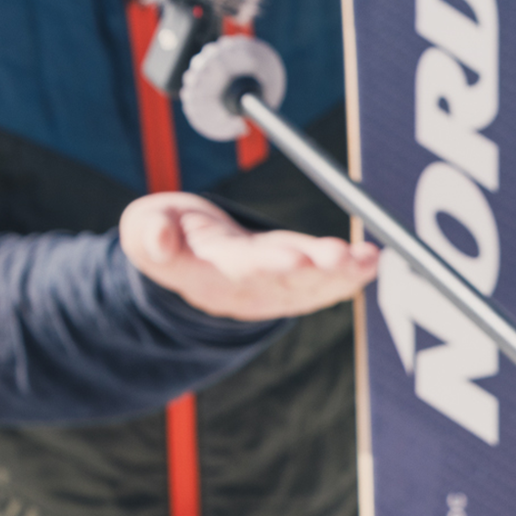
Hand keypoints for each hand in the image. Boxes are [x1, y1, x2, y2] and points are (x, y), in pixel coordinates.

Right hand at [120, 192, 377, 320]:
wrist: (181, 255)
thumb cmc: (163, 234)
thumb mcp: (143, 228)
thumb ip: (151, 233)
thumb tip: (160, 237)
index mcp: (203, 272)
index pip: (236, 268)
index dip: (265, 264)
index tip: (291, 257)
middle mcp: (241, 286)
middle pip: (281, 281)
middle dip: (313, 269)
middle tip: (338, 257)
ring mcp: (267, 288)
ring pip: (308, 285)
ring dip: (339, 274)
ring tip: (365, 260)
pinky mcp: (288, 281)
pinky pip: (322, 284)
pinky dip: (349, 274)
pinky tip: (371, 261)